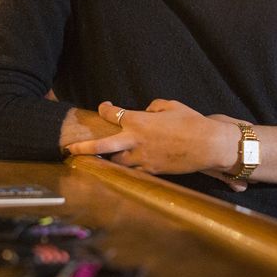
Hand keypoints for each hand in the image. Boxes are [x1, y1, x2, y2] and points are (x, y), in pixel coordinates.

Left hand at [64, 99, 236, 178]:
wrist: (208, 145)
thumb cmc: (191, 121)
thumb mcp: (170, 105)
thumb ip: (153, 107)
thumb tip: (146, 112)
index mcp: (138, 121)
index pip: (112, 114)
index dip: (104, 109)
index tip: (103, 107)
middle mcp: (135, 141)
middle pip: (102, 146)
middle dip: (83, 147)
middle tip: (68, 149)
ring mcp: (142, 159)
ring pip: (116, 162)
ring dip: (106, 160)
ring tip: (94, 161)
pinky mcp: (151, 171)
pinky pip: (132, 171)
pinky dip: (125, 169)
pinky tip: (119, 169)